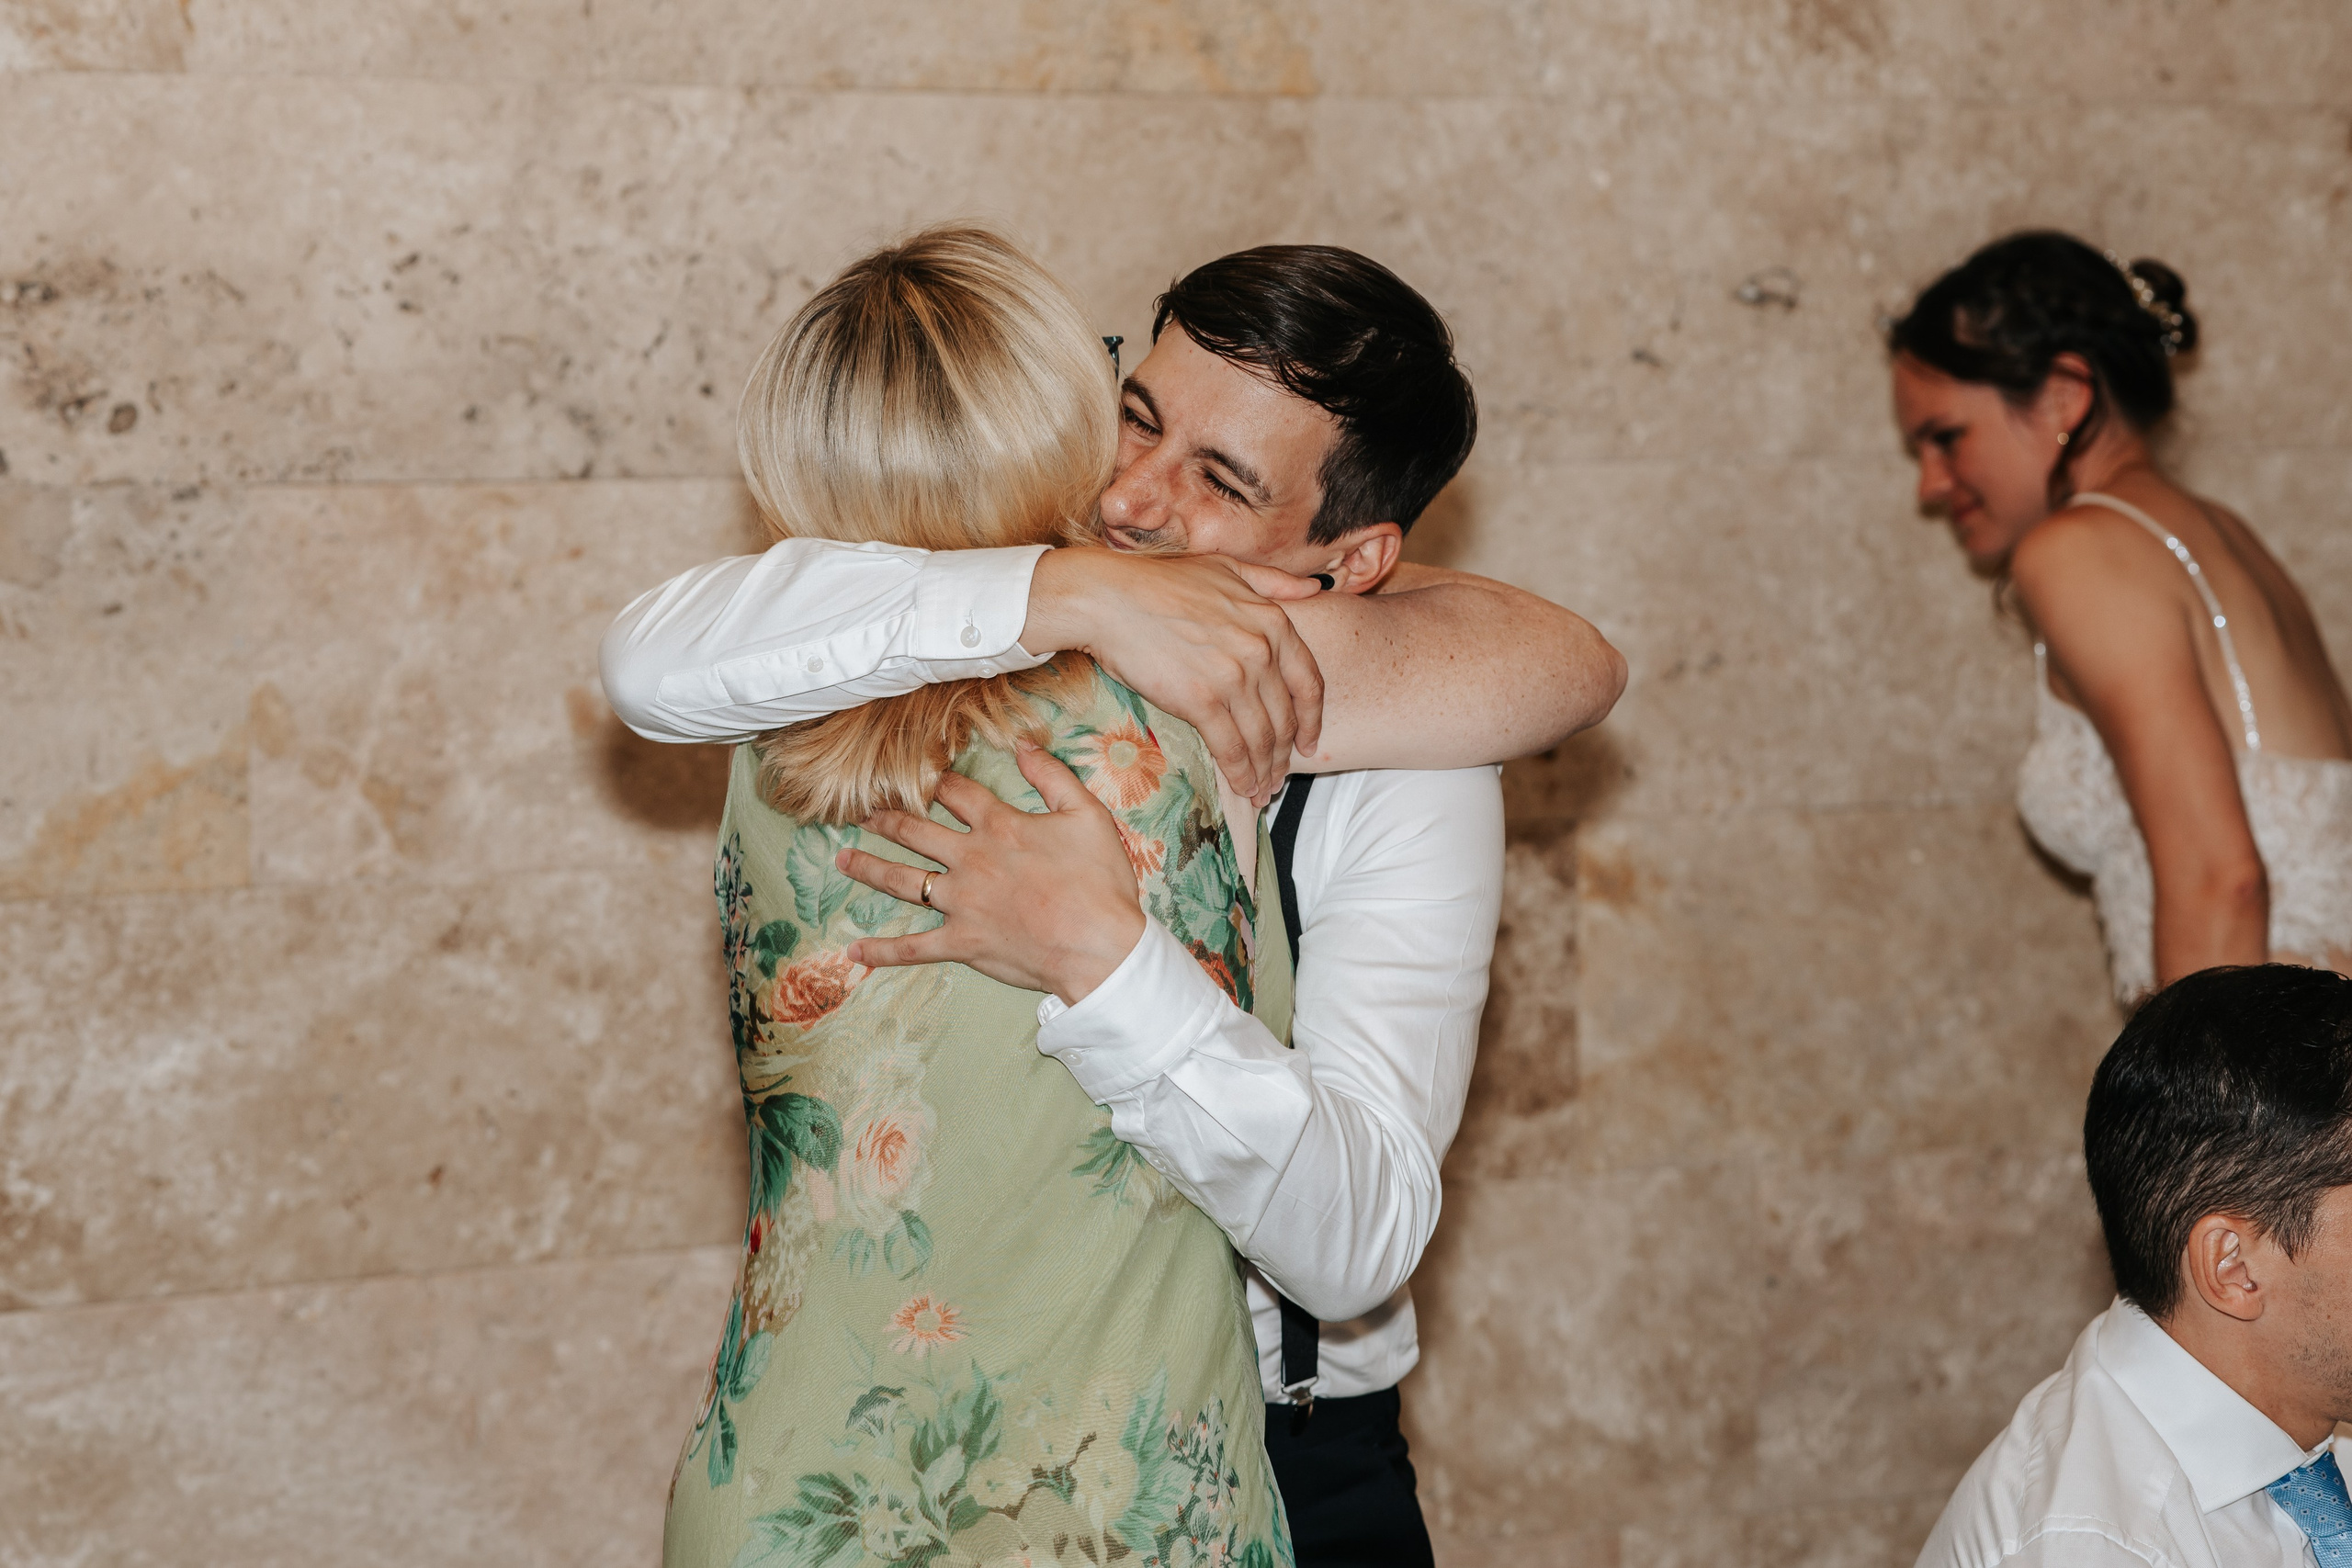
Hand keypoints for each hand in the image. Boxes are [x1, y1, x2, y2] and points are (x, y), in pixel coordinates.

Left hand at [836, 744, 1147, 1003]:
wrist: (1099, 946)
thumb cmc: (1099, 882)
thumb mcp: (1087, 815)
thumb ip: (1053, 776)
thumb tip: (1023, 744)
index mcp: (1000, 826)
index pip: (958, 794)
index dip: (937, 781)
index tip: (919, 775)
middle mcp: (971, 859)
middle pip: (916, 831)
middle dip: (886, 818)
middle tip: (860, 811)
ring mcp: (961, 903)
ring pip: (902, 881)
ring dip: (869, 867)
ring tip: (843, 859)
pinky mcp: (962, 942)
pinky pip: (914, 948)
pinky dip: (883, 952)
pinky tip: (854, 952)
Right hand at [1021, 548, 1324, 804]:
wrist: (1108, 598)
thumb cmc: (1159, 581)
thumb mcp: (1227, 567)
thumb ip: (1274, 581)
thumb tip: (1316, 589)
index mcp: (1272, 621)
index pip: (1309, 683)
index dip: (1312, 721)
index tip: (1309, 743)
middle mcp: (1260, 650)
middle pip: (1285, 718)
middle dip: (1283, 755)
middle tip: (1278, 777)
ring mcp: (1233, 677)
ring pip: (1262, 739)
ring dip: (1264, 771)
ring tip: (1261, 790)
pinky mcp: (1201, 700)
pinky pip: (1232, 748)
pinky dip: (1241, 774)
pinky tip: (1241, 788)